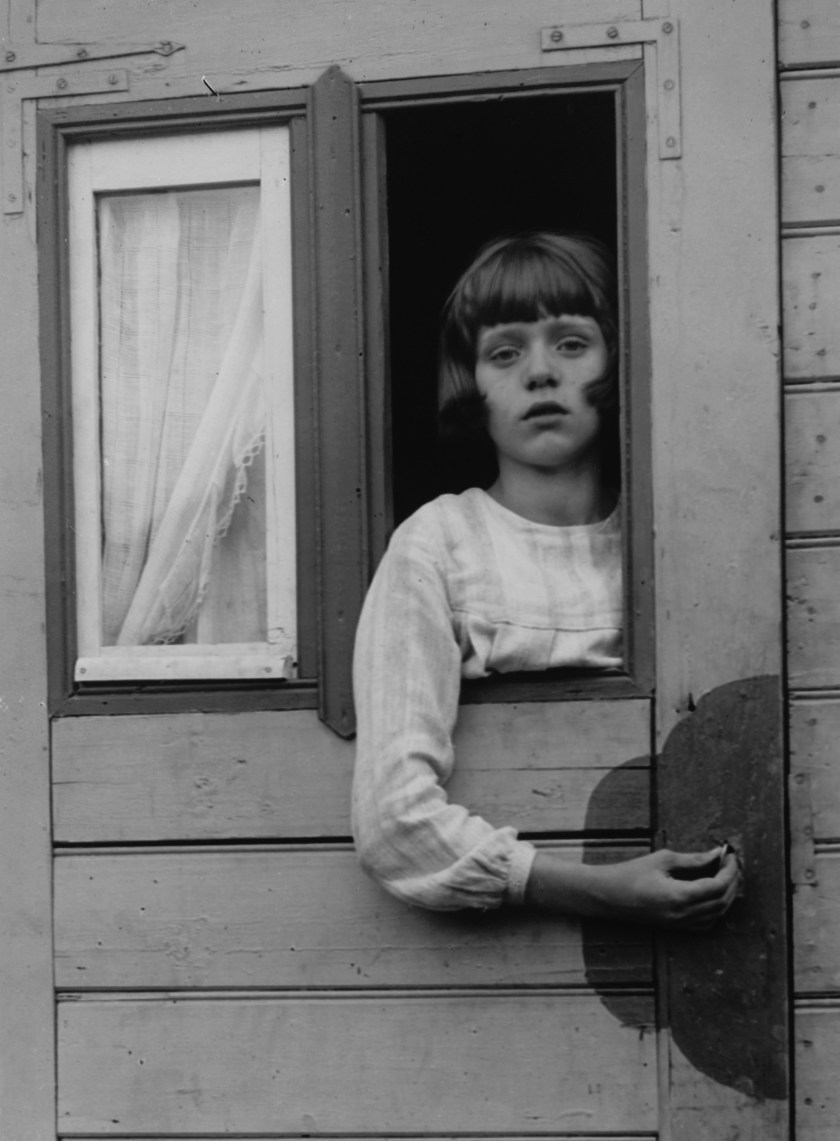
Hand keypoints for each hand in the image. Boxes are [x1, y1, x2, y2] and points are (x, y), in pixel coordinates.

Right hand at [526, 846, 741, 928]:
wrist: (607, 896)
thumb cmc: (630, 874)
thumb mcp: (661, 860)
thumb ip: (692, 859)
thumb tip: (715, 855)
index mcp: (679, 897)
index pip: (718, 886)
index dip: (730, 870)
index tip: (730, 854)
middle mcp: (683, 915)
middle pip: (722, 901)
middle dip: (732, 880)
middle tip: (731, 862)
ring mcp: (680, 925)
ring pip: (717, 914)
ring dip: (726, 895)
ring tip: (726, 874)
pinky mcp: (676, 928)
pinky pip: (706, 923)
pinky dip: (717, 909)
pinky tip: (714, 894)